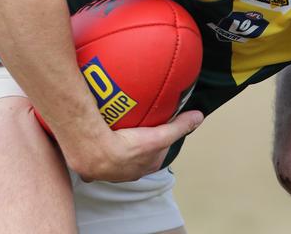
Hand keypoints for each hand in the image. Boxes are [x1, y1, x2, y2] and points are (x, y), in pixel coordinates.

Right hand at [58, 110, 202, 182]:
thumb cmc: (129, 148)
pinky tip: (96, 133)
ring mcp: (109, 170)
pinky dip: (98, 145)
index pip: (157, 151)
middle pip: (138, 153)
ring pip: (117, 153)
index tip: (157, 125)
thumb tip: (199, 116)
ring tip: (117, 125)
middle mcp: (128, 172)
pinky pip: (97, 153)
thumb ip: (179, 126)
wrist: (95, 153)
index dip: (160, 138)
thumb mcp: (160, 137)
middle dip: (139, 141)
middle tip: (137, 123)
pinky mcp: (91, 166)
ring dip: (118, 143)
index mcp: (145, 167)